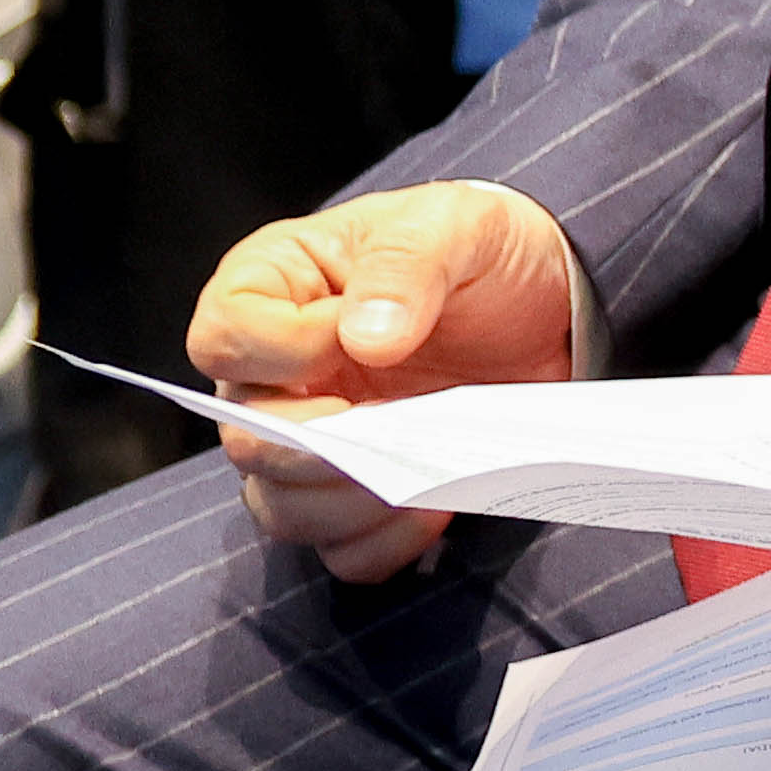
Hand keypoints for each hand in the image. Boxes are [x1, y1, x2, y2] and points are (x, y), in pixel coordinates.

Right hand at [189, 183, 589, 582]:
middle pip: (245, 439)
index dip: (281, 349)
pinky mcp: (360, 489)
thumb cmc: (479, 249)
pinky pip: (341, 546)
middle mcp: (273, 375)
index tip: (355, 338)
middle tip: (388, 435)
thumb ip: (405, 265)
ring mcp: (313, 440)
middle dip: (312, 450)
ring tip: (418, 481)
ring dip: (345, 507)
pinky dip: (382, 542)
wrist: (547, 300)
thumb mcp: (454, 223)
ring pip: (281, 506)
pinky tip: (435, 509)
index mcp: (273, 290)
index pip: (223, 337)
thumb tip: (365, 339)